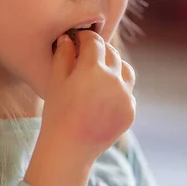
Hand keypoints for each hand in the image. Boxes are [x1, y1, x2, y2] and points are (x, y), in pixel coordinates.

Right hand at [41, 30, 135, 162]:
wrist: (69, 148)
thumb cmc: (57, 113)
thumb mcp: (56, 81)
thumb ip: (63, 55)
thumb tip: (68, 38)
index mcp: (93, 69)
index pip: (94, 41)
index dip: (85, 37)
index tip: (78, 40)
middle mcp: (114, 80)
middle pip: (111, 53)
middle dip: (99, 50)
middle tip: (87, 55)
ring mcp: (125, 96)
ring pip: (126, 70)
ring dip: (115, 66)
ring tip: (100, 72)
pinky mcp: (130, 111)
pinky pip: (127, 92)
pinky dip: (118, 89)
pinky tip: (103, 95)